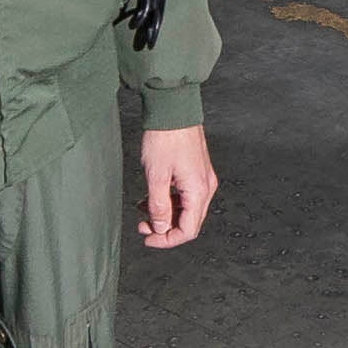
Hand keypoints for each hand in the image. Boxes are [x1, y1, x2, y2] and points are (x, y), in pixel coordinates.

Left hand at [136, 126, 218, 248]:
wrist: (174, 108)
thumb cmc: (165, 138)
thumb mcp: (156, 176)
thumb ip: (159, 206)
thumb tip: (161, 228)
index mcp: (198, 191)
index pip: (188, 230)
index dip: (167, 239)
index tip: (148, 238)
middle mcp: (206, 187)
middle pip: (189, 221)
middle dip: (165, 228)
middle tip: (142, 226)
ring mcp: (202, 178)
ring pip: (186, 208)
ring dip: (165, 214)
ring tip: (142, 210)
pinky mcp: (196, 170)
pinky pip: (185, 195)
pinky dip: (169, 200)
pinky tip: (152, 197)